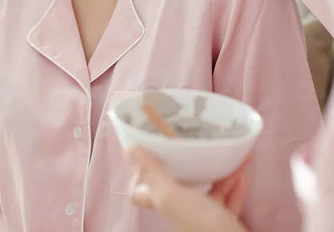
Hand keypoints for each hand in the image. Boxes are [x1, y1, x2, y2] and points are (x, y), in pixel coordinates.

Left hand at [127, 147, 247, 231]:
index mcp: (166, 204)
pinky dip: (233, 188)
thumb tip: (129, 150)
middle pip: (179, 186)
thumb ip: (153, 174)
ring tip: (225, 158)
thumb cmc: (203, 225)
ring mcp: (203, 219)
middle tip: (195, 147)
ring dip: (217, 174)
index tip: (151, 153)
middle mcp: (182, 212)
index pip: (142, 193)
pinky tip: (240, 175)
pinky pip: (227, 202)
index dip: (143, 174)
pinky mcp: (223, 224)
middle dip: (190, 166)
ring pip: (207, 192)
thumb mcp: (173, 196)